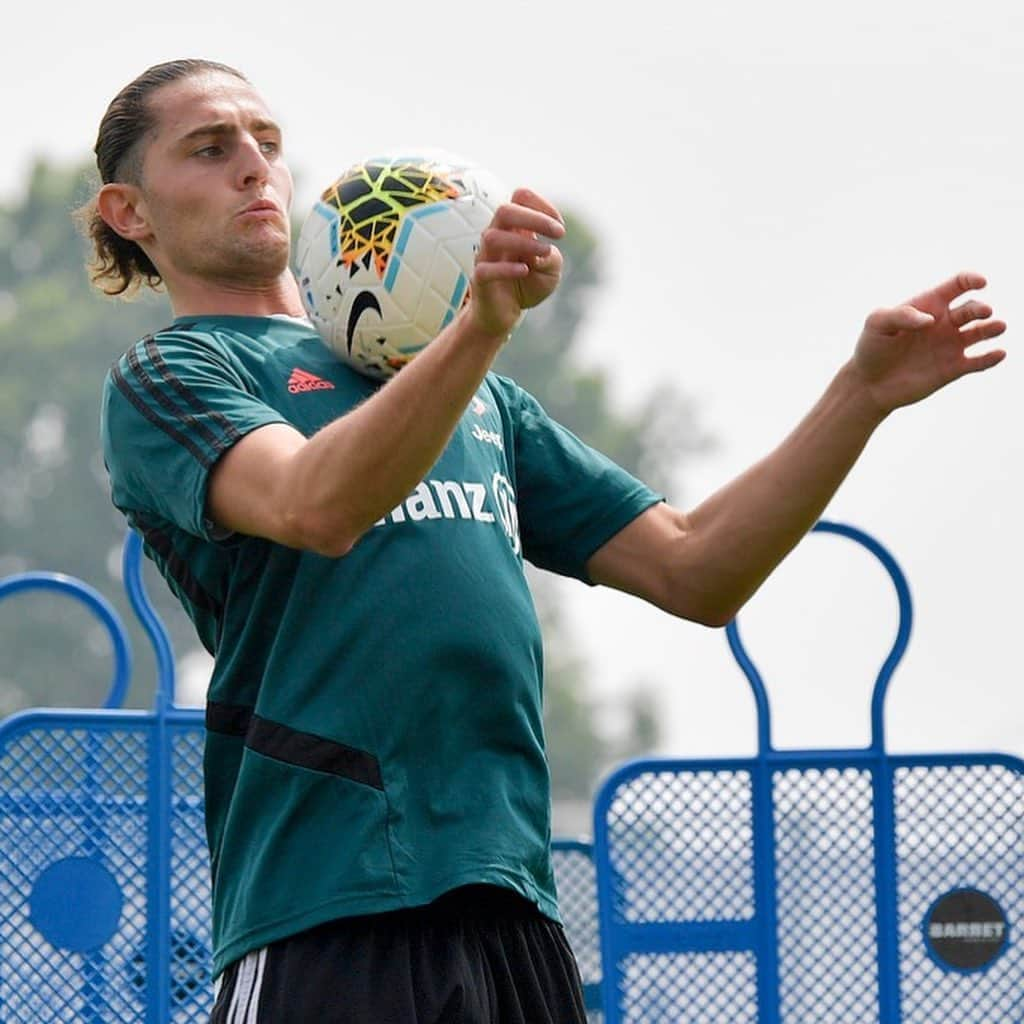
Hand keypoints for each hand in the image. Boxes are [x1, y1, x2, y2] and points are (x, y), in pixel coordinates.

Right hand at [466, 188, 564, 338]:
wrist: (505, 315)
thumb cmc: (528, 286)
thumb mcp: (551, 271)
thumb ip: (552, 258)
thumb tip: (541, 252)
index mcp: (512, 227)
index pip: (521, 197)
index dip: (542, 206)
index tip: (560, 230)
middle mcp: (496, 236)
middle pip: (505, 210)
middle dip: (535, 218)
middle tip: (559, 233)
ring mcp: (485, 257)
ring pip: (494, 237)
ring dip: (524, 243)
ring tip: (544, 253)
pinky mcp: (479, 279)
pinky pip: (486, 269)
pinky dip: (507, 268)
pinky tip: (525, 271)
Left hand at [851, 271, 1006, 414]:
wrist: (868, 383)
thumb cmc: (871, 348)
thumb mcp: (877, 323)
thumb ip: (900, 315)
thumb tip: (930, 319)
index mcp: (929, 305)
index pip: (958, 285)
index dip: (971, 280)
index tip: (980, 282)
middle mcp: (945, 323)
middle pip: (973, 308)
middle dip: (981, 308)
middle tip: (983, 312)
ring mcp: (951, 345)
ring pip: (982, 332)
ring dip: (993, 328)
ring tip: (998, 327)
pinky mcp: (953, 369)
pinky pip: (978, 362)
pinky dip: (991, 358)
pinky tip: (998, 354)